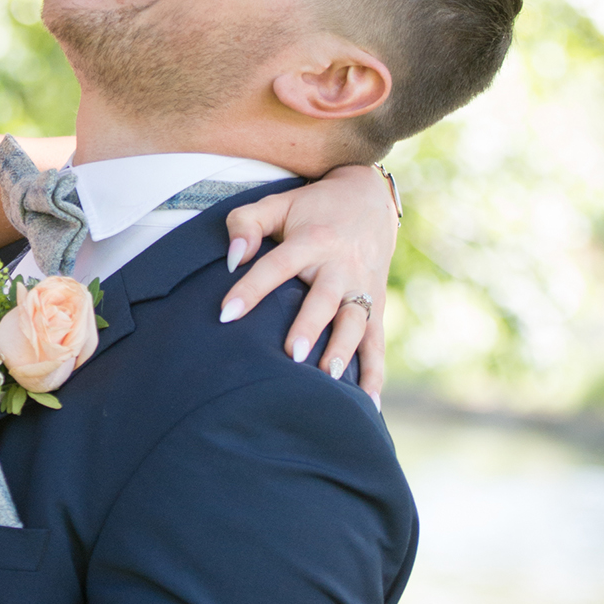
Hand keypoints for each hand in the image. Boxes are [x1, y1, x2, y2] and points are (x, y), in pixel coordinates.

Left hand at [217, 166, 395, 393]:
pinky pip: (378, 342)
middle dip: (309, 327)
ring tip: (328, 379)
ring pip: (356, 323)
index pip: (277, 267)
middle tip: (292, 354)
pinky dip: (375, 373)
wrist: (369, 199)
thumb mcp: (276, 203)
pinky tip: (369, 404)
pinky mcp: (378, 304)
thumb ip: (245, 224)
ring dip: (343, 351)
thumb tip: (232, 258)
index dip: (251, 289)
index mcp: (313, 241)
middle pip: (325, 300)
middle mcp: (342, 266)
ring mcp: (364, 287)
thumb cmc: (310, 208)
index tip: (225, 314)